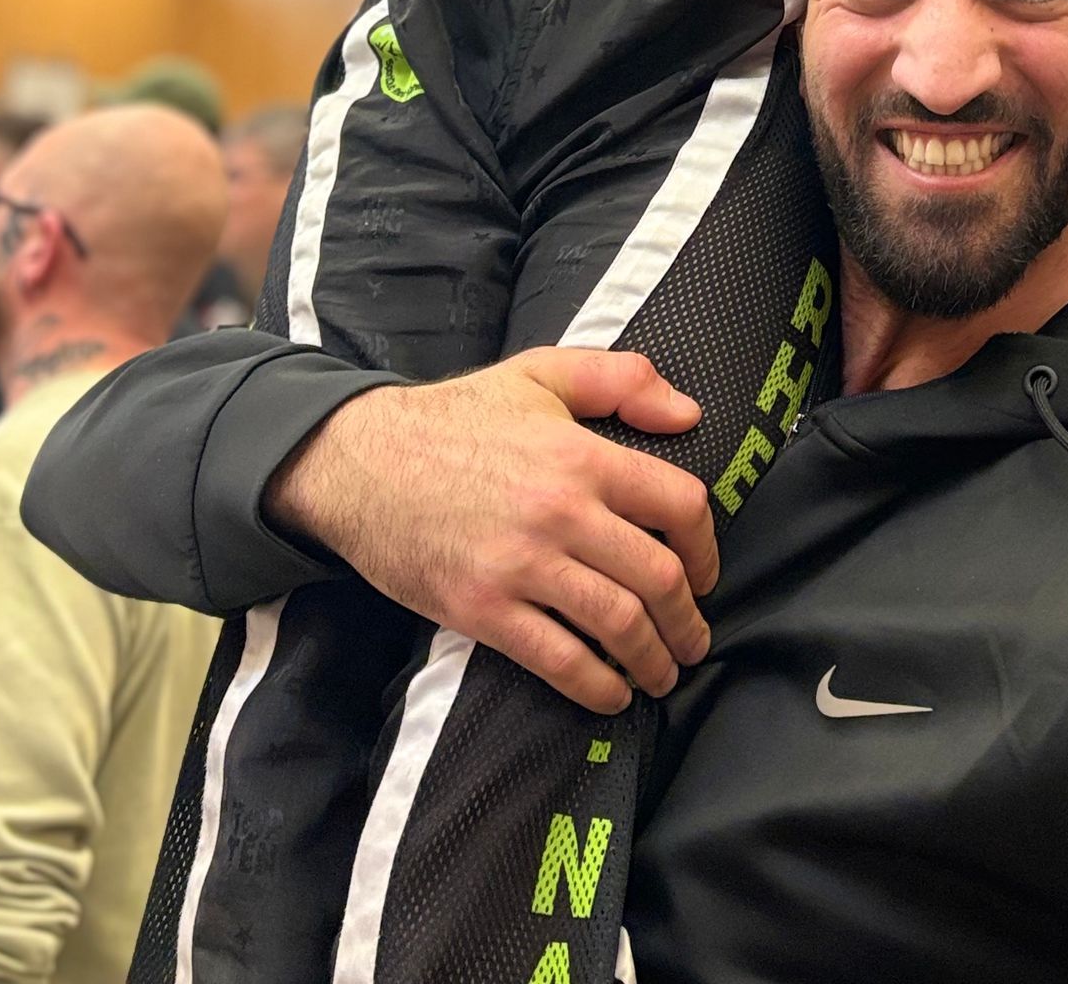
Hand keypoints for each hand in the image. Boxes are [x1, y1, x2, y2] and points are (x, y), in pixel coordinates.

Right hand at [265, 348, 715, 713]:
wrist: (361, 462)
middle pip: (657, 576)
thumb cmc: (456, 417)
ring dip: (652, 659)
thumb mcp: (541, 374)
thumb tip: (690, 415)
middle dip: (687, 619)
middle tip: (694, 640)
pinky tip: (611, 694)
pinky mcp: (482, 609)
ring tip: (662, 673)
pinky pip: (557, 659)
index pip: (678, 505)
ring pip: (616, 624)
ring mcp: (521, 566)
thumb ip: (622, 381)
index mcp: (582, 456)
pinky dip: (595, 686)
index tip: (706, 572)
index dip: (706, 547)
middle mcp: (561, 513)